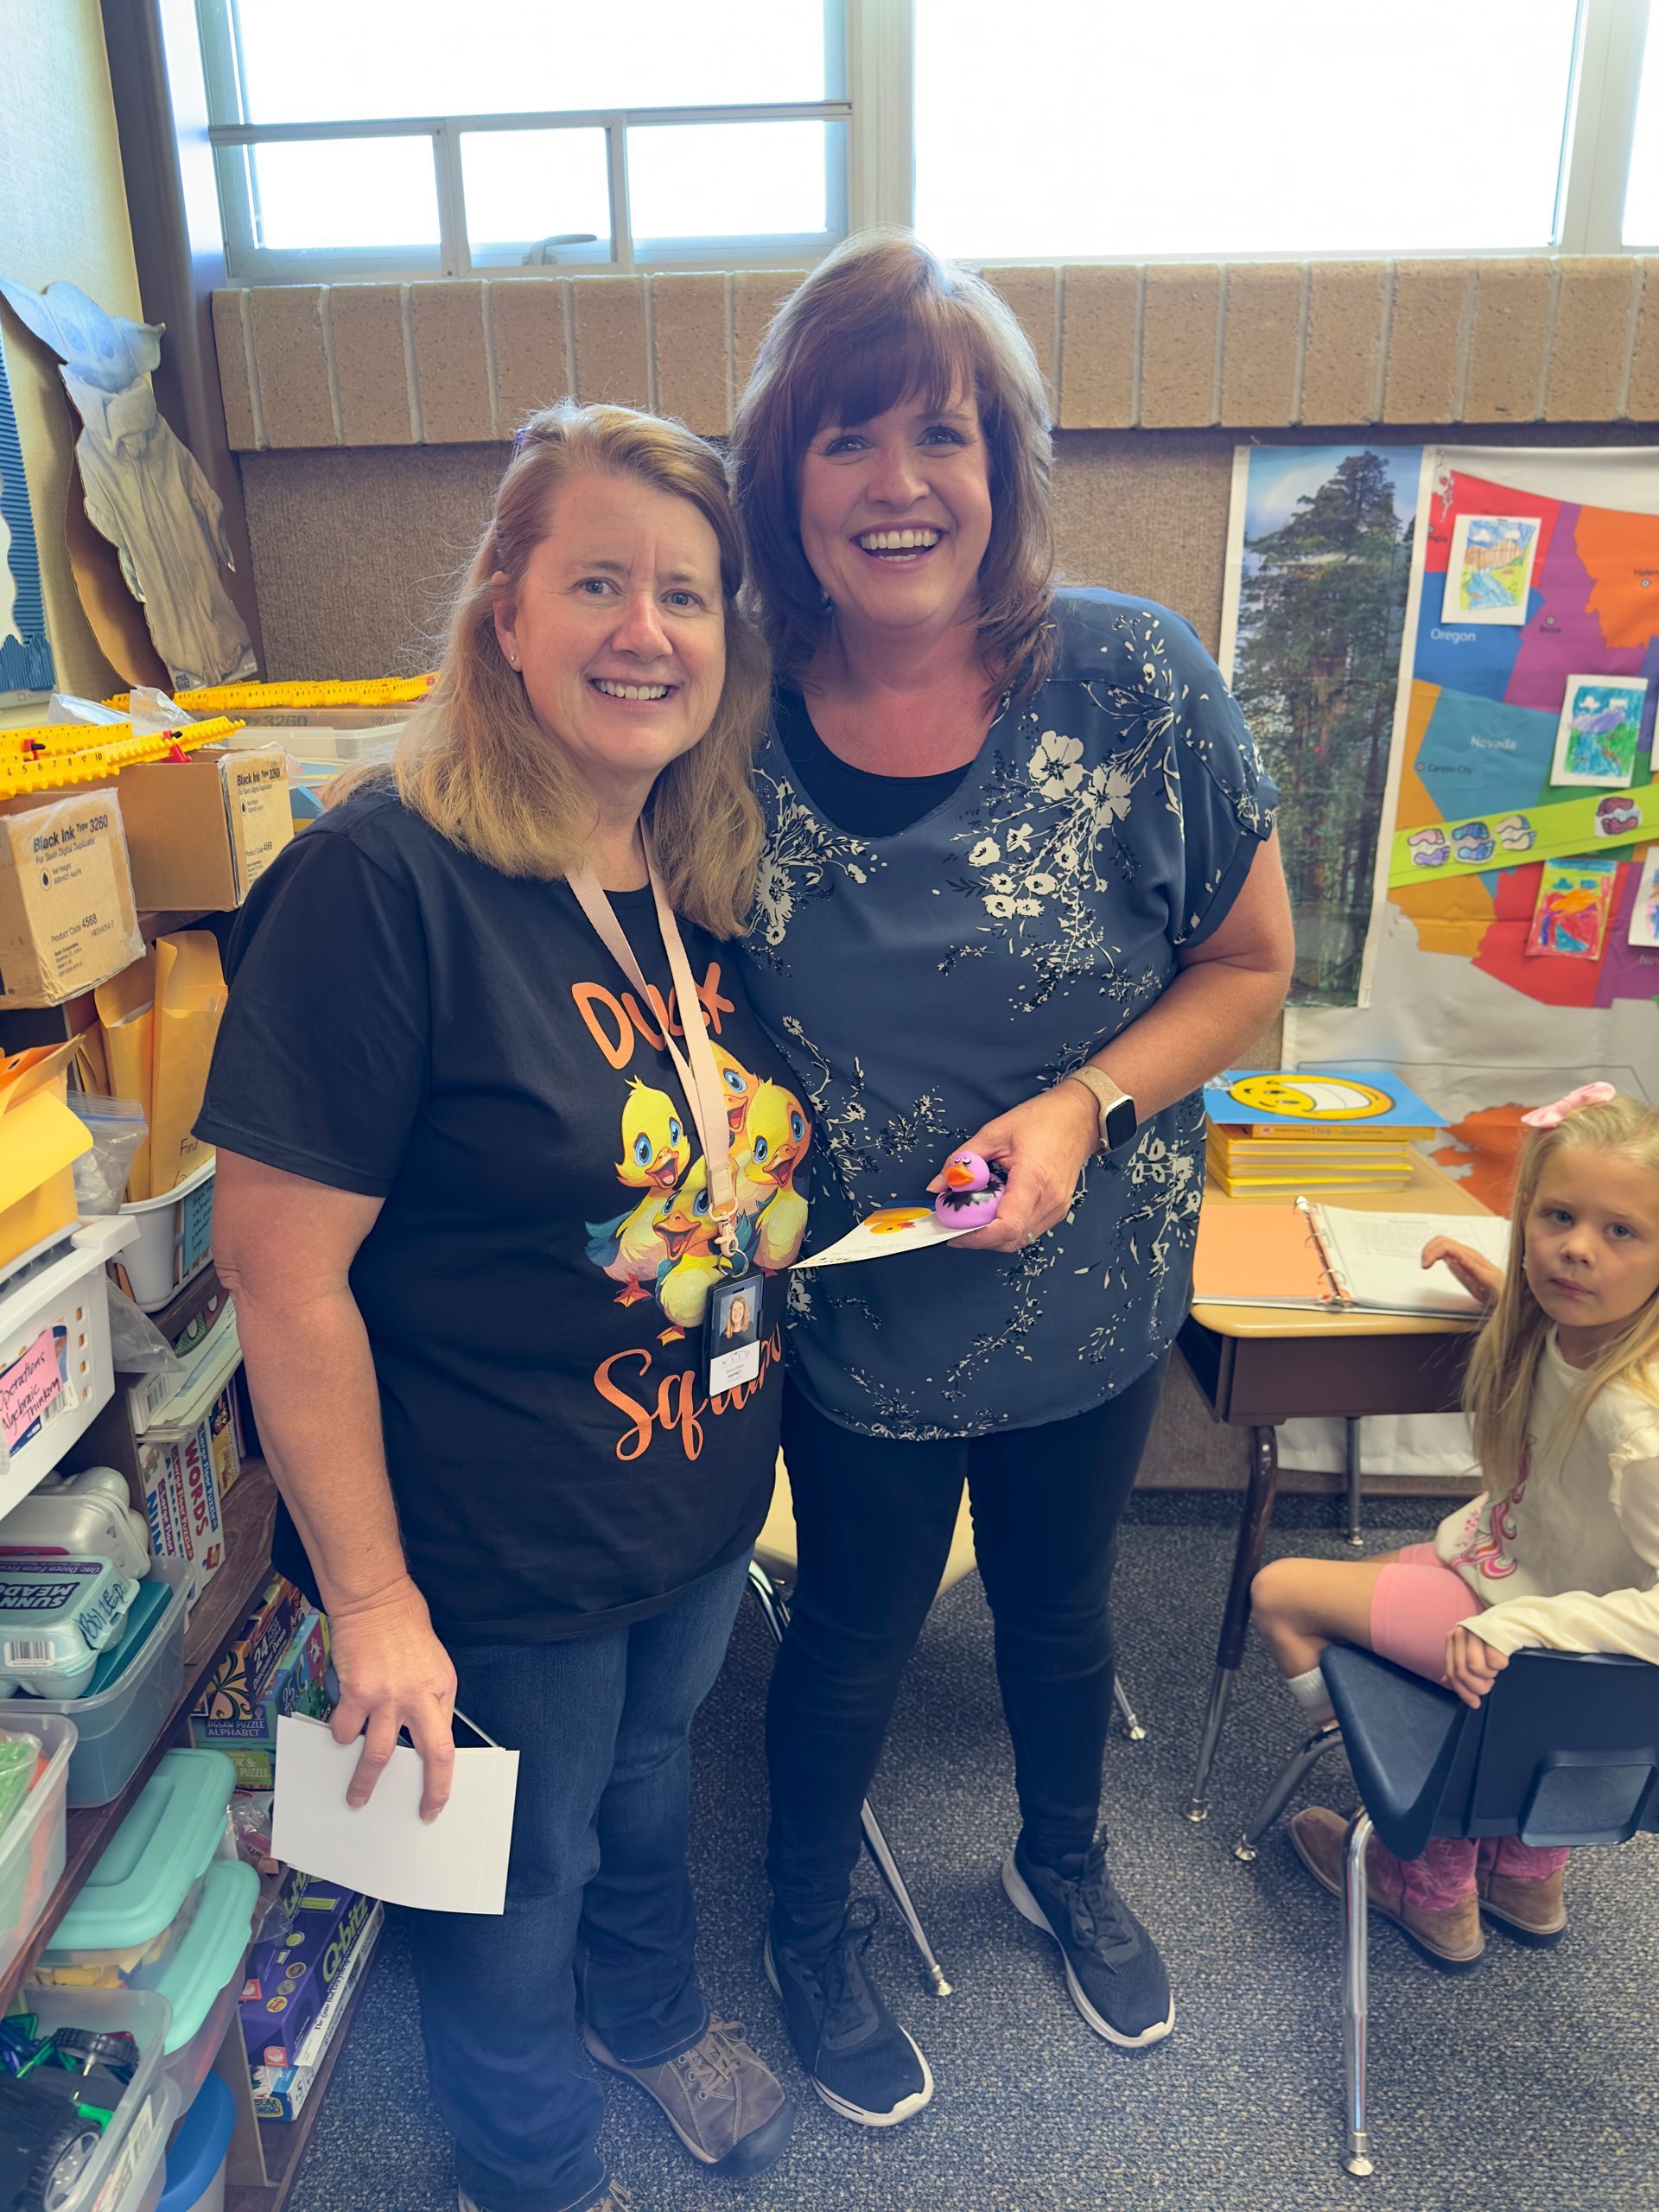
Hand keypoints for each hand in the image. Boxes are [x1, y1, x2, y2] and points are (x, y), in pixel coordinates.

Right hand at [327, 1578, 457, 1819]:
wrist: (375, 1599)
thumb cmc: (405, 1624)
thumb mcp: (434, 1662)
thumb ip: (428, 1698)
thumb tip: (419, 1732)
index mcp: (442, 1688)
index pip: (448, 1743)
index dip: (442, 1777)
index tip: (437, 1799)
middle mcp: (420, 1696)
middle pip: (430, 1756)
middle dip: (427, 1791)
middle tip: (420, 1811)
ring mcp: (387, 1698)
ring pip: (379, 1755)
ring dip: (366, 1781)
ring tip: (357, 1797)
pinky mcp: (356, 1693)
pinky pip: (346, 1730)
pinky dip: (341, 1737)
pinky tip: (340, 1736)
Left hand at [927, 1084, 1097, 1253]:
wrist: (1079, 1116)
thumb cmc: (1043, 1119)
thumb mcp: (994, 1133)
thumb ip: (963, 1160)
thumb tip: (937, 1185)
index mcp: (1034, 1179)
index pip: (1006, 1226)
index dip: (976, 1236)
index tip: (954, 1231)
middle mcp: (1049, 1200)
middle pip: (1009, 1239)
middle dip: (978, 1237)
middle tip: (955, 1223)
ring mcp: (1057, 1208)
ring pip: (1019, 1239)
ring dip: (992, 1234)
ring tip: (974, 1214)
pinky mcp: (1058, 1210)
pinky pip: (1028, 1229)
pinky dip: (1007, 1226)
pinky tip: (995, 1209)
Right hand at [1422, 1235, 1502, 1307]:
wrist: (1505, 1293)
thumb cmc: (1499, 1289)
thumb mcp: (1488, 1281)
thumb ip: (1473, 1267)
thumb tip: (1458, 1254)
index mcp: (1471, 1256)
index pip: (1446, 1245)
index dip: (1433, 1252)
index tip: (1426, 1265)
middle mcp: (1465, 1254)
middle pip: (1441, 1241)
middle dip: (1428, 1250)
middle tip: (1424, 1265)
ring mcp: (1461, 1257)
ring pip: (1441, 1244)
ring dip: (1429, 1250)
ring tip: (1425, 1264)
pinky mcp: (1459, 1263)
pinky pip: (1443, 1252)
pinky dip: (1433, 1254)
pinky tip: (1431, 1263)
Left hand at [1442, 1623, 1508, 1708]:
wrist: (1517, 1619)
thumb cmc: (1493, 1641)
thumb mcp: (1472, 1651)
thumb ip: (1458, 1666)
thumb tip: (1444, 1682)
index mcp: (1453, 1638)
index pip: (1451, 1671)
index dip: (1462, 1691)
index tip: (1475, 1703)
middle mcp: (1461, 1632)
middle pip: (1462, 1672)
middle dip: (1477, 1686)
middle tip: (1490, 1684)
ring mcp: (1476, 1631)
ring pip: (1476, 1668)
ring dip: (1490, 1675)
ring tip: (1495, 1669)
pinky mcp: (1493, 1632)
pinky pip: (1495, 1662)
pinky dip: (1501, 1665)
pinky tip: (1504, 1659)